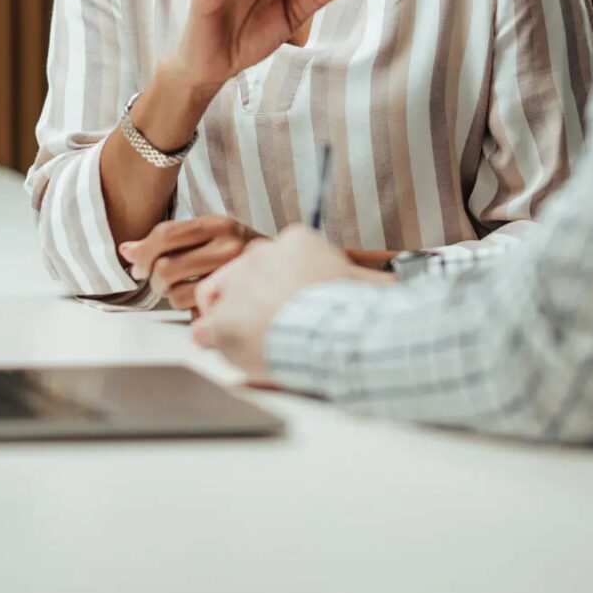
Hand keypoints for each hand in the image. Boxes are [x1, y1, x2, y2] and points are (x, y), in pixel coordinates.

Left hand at [118, 215, 264, 310]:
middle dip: (154, 280)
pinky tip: (198, 303)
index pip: (166, 235)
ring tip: (181, 291)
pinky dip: (189, 311)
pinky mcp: (234, 303)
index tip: (137, 266)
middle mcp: (229, 246)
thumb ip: (167, 239)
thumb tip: (126, 250)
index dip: (143, 253)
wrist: (284, 272)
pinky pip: (194, 313)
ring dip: (170, 298)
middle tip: (159, 282)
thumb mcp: (208, 235)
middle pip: (166, 268)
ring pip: (177, 294)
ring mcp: (234, 276)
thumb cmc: (239, 253)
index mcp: (218, 224)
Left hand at [190, 225, 370, 376]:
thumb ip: (361, 278)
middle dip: (248, 300)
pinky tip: (232, 350)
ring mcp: (238, 288)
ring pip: (218, 300)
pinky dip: (213, 342)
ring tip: (252, 340)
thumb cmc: (359, 312)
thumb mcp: (368, 282)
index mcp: (295, 242)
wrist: (343, 333)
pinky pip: (203, 331)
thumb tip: (389, 284)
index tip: (287, 303)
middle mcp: (260, 256)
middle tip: (266, 324)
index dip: (273, 284)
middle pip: (239, 274)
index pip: (268, 257)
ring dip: (230, 320)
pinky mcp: (225, 321)